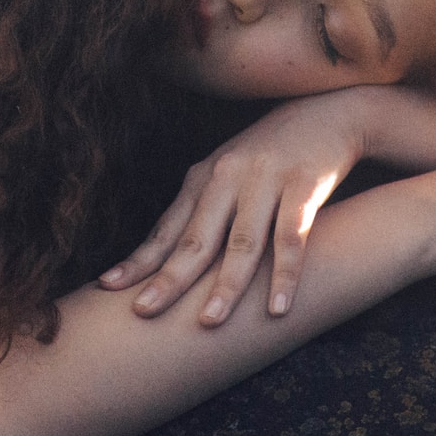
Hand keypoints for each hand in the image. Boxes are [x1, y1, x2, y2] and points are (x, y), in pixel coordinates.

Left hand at [98, 90, 368, 325]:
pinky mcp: (304, 184)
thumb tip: (165, 259)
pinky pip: (292, 237)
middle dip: (169, 278)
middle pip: (195, 239)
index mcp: (204, 178)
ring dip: (225, 285)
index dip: (139, 259)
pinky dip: (284, 274)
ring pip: (242, 242)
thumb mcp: (229, 173)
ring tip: (210, 322)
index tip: (107, 286)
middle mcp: (228, 176)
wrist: (328, 113)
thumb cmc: (271, 155)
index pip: (167, 229)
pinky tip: (277, 308)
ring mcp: (266, 179)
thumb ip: (202, 210)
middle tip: (143, 311)